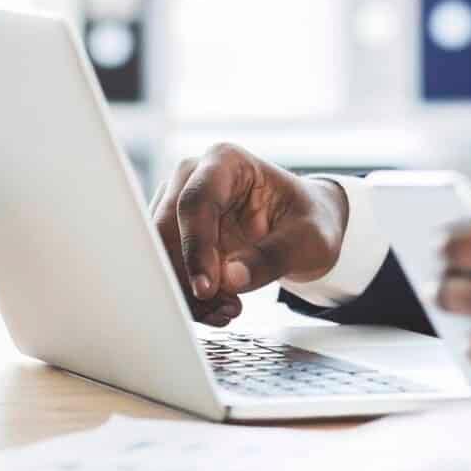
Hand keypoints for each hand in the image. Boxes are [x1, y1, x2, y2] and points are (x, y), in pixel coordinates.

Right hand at [147, 144, 347, 325]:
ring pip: (162, 256)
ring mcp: (179, 207)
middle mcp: (193, 178)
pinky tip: (220, 308)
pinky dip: (190, 297)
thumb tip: (230, 278)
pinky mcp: (176, 236)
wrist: (304, 229)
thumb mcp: (308, 239)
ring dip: (190, 293)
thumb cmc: (309, 220)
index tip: (207, 288)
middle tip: (224, 307)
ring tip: (229, 309)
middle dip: (191, 278)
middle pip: (168, 232)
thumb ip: (272, 257)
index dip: (196, 247)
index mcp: (226, 161)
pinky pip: (168, 270)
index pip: (196, 201)